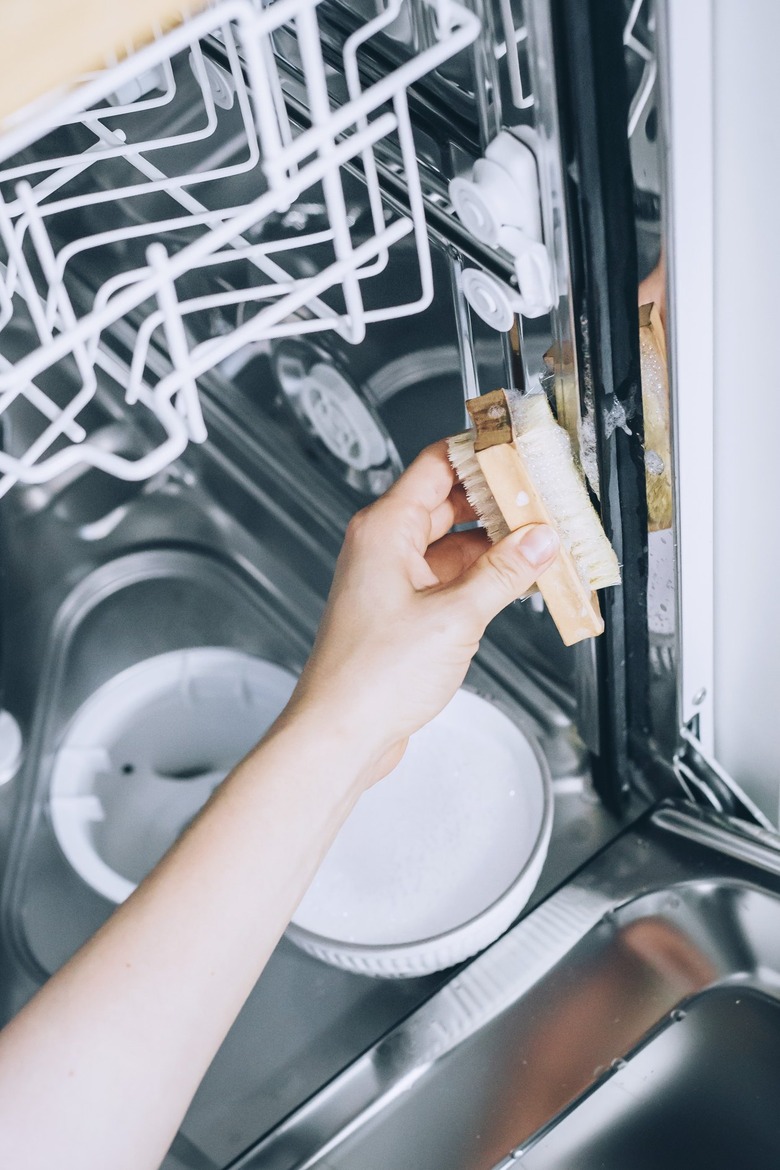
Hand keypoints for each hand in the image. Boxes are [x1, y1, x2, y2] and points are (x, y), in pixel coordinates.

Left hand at [285, 440, 558, 784]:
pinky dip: (483, 577)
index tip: (520, 451)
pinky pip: (449, 578)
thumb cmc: (369, 678)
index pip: (438, 465)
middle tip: (545, 504)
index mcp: (385, 530)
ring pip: (454, 544)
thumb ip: (503, 574)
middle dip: (499, 503)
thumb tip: (537, 543)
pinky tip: (517, 582)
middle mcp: (384, 547)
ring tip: (542, 545)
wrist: (341, 733)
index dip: (481, 454)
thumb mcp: (454, 617)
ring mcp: (393, 579)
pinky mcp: (403, 610)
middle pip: (450, 502)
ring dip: (495, 546)